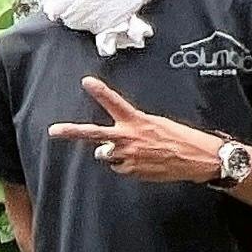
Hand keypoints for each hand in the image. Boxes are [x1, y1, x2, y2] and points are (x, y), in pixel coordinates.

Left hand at [44, 78, 226, 182]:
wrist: (198, 158)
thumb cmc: (179, 138)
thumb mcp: (156, 124)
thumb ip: (131, 128)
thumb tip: (108, 144)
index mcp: (137, 120)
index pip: (115, 103)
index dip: (100, 92)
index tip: (86, 81)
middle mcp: (128, 137)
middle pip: (94, 134)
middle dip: (72, 132)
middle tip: (53, 131)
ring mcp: (127, 155)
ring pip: (106, 154)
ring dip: (115, 153)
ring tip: (140, 152)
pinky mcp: (131, 170)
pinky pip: (119, 167)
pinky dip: (127, 165)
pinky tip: (145, 162)